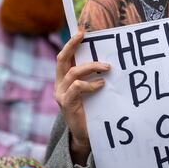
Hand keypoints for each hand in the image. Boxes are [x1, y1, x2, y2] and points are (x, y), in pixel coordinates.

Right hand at [54, 32, 110, 164]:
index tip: (81, 31)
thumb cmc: (92, 110)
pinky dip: (90, 84)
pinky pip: (76, 87)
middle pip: (62, 60)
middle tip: (83, 35)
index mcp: (65, 79)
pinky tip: (101, 85)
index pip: (64, 57)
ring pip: (72, 72)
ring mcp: (62, 95)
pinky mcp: (67, 104)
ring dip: (90, 67)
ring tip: (106, 68)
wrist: (86, 136)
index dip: (71, 43)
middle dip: (71, 45)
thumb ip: (94, 76)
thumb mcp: (92, 89)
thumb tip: (108, 60)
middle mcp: (60, 85)